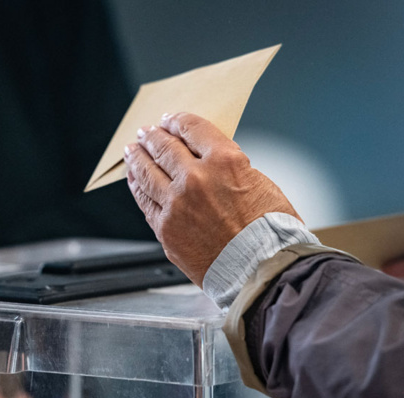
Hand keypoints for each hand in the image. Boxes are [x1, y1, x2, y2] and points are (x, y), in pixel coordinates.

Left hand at [124, 112, 300, 285]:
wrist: (262, 270)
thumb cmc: (271, 233)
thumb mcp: (260, 183)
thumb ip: (229, 169)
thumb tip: (207, 163)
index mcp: (225, 161)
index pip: (192, 128)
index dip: (177, 121)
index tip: (170, 120)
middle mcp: (196, 178)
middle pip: (164, 147)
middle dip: (152, 137)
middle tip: (145, 133)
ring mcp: (176, 204)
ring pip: (147, 172)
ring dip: (137, 158)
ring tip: (132, 152)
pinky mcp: (165, 228)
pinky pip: (145, 201)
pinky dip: (137, 187)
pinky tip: (135, 181)